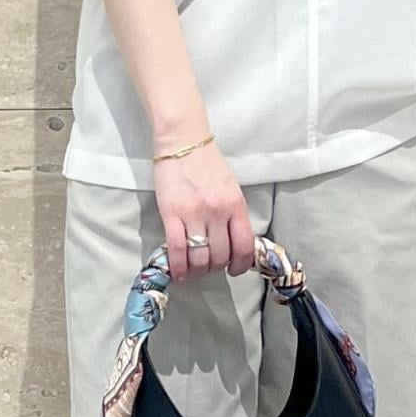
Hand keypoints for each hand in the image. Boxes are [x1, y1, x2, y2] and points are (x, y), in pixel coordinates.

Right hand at [152, 140, 255, 283]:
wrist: (183, 142)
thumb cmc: (207, 164)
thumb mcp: (231, 188)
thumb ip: (233, 214)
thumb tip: (232, 243)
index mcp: (235, 205)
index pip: (244, 245)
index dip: (241, 265)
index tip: (235, 270)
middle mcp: (217, 212)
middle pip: (220, 255)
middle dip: (215, 267)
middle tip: (209, 266)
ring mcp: (194, 214)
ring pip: (199, 257)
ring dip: (197, 270)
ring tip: (194, 270)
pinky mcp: (171, 213)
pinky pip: (176, 249)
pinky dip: (178, 267)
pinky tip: (178, 274)